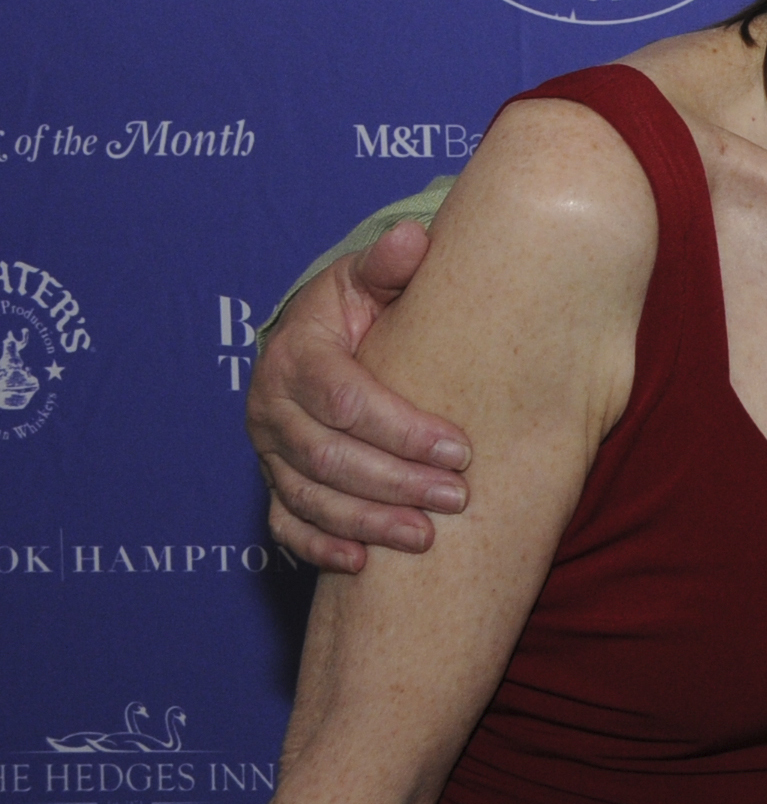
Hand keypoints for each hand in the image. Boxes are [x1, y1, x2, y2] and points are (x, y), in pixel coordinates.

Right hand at [248, 223, 474, 572]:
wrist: (324, 333)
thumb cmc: (360, 304)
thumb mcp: (371, 277)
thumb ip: (390, 264)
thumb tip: (413, 240)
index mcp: (296, 354)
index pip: (345, 399)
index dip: (402, 429)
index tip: (460, 449)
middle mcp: (271, 406)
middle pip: (327, 457)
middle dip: (394, 482)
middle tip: (457, 498)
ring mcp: (269, 450)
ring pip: (310, 497)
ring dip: (367, 521)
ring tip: (426, 537)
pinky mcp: (274, 481)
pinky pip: (286, 524)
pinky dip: (319, 546)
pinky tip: (361, 564)